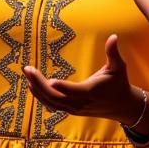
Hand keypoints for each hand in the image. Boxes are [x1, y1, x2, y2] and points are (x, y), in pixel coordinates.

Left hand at [23, 34, 142, 126]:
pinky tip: (32, 85)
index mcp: (92, 91)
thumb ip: (113, 52)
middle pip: (56, 97)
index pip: (74, 91)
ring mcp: (74, 109)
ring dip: (37, 89)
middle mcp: (81, 103)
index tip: (50, 80)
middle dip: (40, 84)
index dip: (62, 86)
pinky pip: (52, 105)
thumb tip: (113, 36)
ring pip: (51, 102)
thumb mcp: (119, 66)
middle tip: (28, 70)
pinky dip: (41, 96)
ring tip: (27, 74)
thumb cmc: (119, 82)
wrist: (121, 106)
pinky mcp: (70, 110)